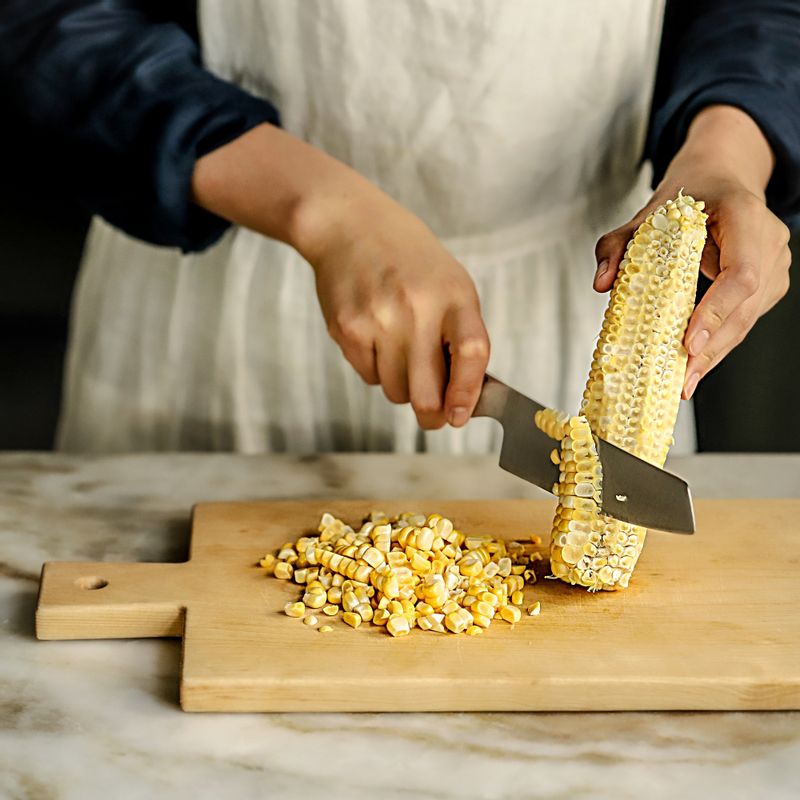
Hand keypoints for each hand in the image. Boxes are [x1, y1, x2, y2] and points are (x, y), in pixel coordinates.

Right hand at [192, 123, 489, 428]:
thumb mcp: (450, 285)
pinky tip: (374, 336)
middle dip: (431, 415)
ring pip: (395, 391)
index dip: (467, 393)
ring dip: (401, 386)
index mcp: (454, 296)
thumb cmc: (408, 260)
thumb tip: (462, 397)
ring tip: (398, 349)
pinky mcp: (348, 329)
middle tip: (433, 417)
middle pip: (426, 392)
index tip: (459, 417)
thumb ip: (461, 334)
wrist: (350, 226)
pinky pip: (368, 376)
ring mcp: (380, 320)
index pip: (472, 353)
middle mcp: (418, 309)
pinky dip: (375, 369)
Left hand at [593, 106, 790, 398]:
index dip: (717, 310)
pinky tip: (696, 364)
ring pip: (748, 318)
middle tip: (682, 377)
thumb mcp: (645, 214)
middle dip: (712, 346)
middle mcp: (768, 241)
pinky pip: (745, 318)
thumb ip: (616, 245)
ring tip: (685, 380)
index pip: (741, 273)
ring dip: (716, 351)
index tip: (690, 341)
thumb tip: (601, 283)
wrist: (720, 182)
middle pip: (746, 305)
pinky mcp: (769, 284)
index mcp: (744, 216)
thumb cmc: (687, 198)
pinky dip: (720, 341)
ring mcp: (775, 264)